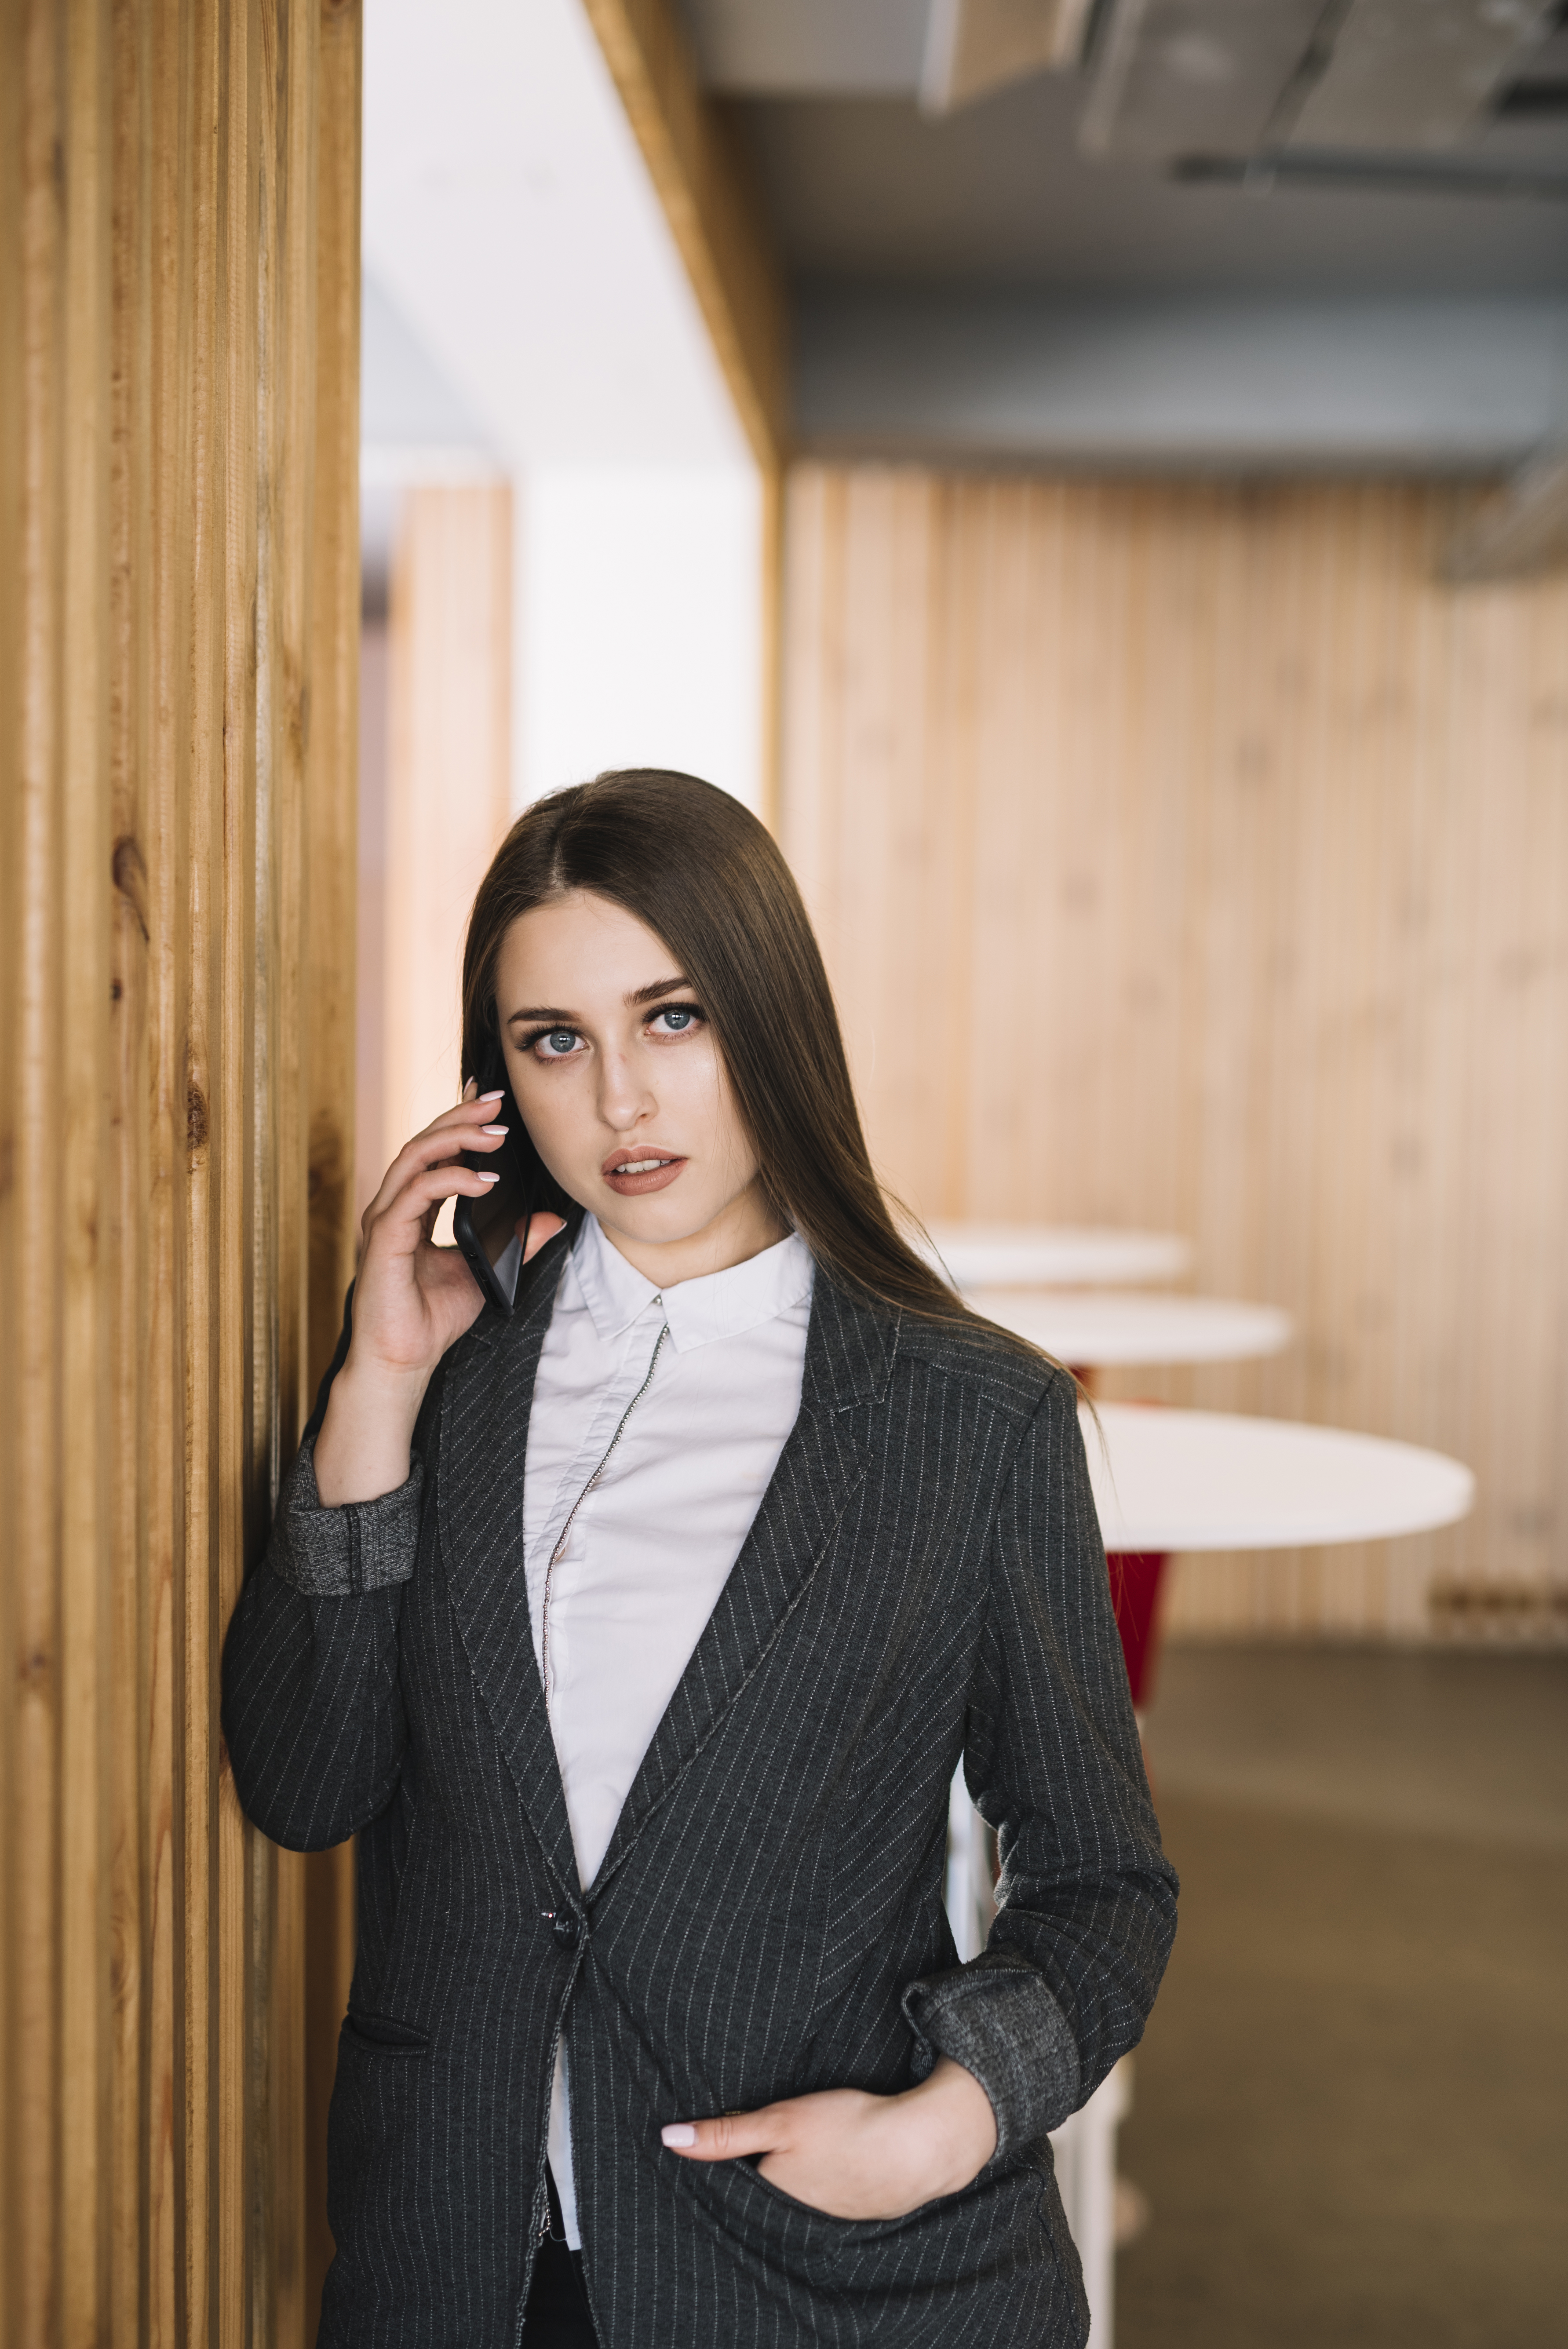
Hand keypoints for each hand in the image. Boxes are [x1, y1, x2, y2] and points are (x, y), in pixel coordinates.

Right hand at [313, 1081, 564, 1503]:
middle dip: (460, 1118)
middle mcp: (392, 1208)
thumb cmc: (432, 1319)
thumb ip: (514, 1243)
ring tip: (495, 1134)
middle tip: (497, 1103)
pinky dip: (451, 1180)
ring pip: (414, 1158)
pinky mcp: (383, 1239)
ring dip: (455, 1139)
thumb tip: (551, 1220)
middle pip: (421, 1143)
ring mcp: (383, 1221)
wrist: (402, 1361)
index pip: (432, 1154)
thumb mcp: (485, 1272)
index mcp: (410, 1211)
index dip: (459, 1125)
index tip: (493, 1107)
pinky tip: (485, 1180)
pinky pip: (416, 1194)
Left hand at [659, 2056, 996, 2221]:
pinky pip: (831, 2194)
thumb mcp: (780, 2121)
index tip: (731, 2133)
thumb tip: (667, 2138)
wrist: (919, 2147)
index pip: (739, 2176)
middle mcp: (796, 2214)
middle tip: (777, 2136)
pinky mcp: (860, 2208)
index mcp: (772, 2194)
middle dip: (766, 2167)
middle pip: (769, 2186)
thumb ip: (725, 2133)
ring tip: (806, 2147)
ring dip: (799, 2174)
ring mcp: (831, 2215)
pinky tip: (837, 2159)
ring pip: (800, 2191)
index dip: (735, 2154)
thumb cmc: (847, 2129)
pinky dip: (829, 2178)